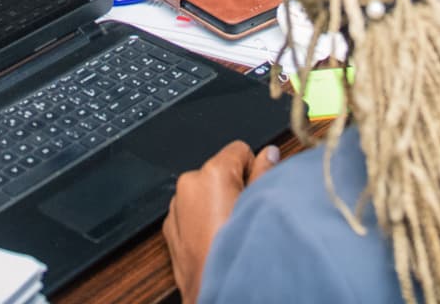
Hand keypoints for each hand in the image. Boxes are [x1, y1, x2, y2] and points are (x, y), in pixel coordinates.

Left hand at [164, 140, 280, 302]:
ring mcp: (176, 208)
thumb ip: (265, 173)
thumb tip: (269, 154)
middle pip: (219, 171)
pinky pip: (190, 212)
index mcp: (212, 174)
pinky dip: (202, 220)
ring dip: (216, 204)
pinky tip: (215, 240)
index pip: (239, 150)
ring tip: (230, 230)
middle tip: (245, 214)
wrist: (215, 291)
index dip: (253, 168)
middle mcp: (189, 184)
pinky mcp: (170, 228)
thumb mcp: (261, 206)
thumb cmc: (238, 254)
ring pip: (204, 192)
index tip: (256, 189)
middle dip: (233, 187)